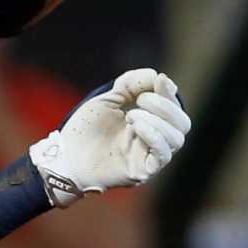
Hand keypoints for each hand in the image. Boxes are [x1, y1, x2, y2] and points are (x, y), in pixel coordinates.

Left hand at [28, 69, 189, 207]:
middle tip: (141, 100)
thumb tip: (158, 76)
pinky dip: (155, 137)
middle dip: (166, 107)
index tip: (159, 80)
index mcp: (151, 123)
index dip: (169, 93)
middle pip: (182, 124)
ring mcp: (150, 156)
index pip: (174, 108)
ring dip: (158, 121)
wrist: (64, 154)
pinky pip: (163, 156)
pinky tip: (137, 127)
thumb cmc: (86, 128)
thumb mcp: (107, 99)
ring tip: (132, 116)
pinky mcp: (143, 171)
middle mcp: (155, 140)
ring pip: (176, 139)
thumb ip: (130, 86)